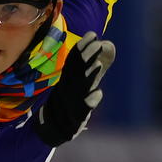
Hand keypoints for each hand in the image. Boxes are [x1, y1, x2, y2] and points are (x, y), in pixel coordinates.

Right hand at [32, 32, 113, 146]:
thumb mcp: (82, 79)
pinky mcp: (75, 119)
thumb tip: (109, 44)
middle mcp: (67, 88)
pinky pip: (82, 110)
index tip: (93, 35)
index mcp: (68, 78)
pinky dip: (89, 101)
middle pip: (76, 71)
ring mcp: (70, 104)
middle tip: (98, 45)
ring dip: (88, 76)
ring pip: (79, 88)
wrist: (52, 127)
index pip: (74, 59)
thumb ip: (95, 62)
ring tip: (98, 66)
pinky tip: (99, 93)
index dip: (83, 46)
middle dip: (86, 57)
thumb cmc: (71, 99)